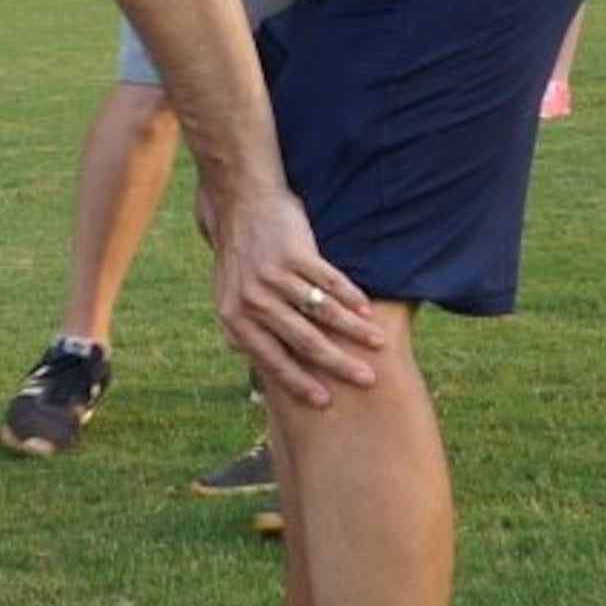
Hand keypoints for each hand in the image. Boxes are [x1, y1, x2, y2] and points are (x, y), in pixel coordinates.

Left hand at [208, 184, 380, 404]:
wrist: (239, 204)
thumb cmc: (239, 257)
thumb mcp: (227, 296)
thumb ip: (243, 330)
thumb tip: (257, 370)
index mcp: (234, 317)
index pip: (271, 359)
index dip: (299, 382)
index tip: (324, 401)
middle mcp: (253, 299)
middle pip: (303, 341)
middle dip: (338, 364)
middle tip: (367, 380)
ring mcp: (274, 275)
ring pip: (322, 312)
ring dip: (354, 331)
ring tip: (378, 345)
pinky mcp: (295, 252)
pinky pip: (330, 281)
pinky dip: (352, 298)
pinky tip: (368, 311)